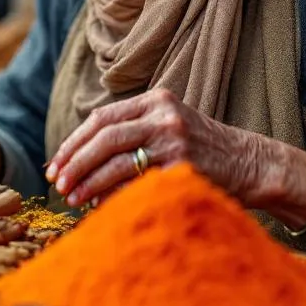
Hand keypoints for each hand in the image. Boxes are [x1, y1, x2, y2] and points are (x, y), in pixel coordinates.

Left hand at [45, 88, 280, 208]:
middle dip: (75, 162)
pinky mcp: (183, 167)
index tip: (55, 164)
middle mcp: (164, 115)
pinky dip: (115, 195)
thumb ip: (131, 130)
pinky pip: (138, 183)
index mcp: (155, 100)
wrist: (250, 163)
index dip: (73, 143)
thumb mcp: (167, 125)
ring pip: (117, 161)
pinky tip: (101, 205)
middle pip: (104, 137)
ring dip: (89, 181)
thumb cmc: (201, 149)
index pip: (101, 118)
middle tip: (57, 182)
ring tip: (73, 197)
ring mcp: (174, 140)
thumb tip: (78, 158)